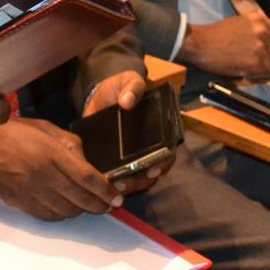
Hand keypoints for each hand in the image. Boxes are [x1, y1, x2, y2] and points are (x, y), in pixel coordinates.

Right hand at [0, 118, 122, 219]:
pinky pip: (50, 217)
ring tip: (90, 205)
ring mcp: (31, 193)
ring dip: (82, 210)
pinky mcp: (22, 204)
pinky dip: (63, 215)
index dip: (106, 190)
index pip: (87, 178)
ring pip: (67, 211)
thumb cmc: (12, 132)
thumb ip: (69, 144)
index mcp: (51, 154)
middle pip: (81, 200)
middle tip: (110, 204)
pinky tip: (68, 208)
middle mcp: (43, 176)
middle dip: (100, 205)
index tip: (117, 196)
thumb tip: (86, 163)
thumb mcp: (45, 128)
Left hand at [83, 70, 174, 194]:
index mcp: (160, 131)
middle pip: (151, 171)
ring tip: (114, 187)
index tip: (152, 169)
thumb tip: (128, 100)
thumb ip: (131, 86)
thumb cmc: (121, 88)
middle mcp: (150, 148)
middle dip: (141, 180)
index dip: (163, 163)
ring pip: (136, 178)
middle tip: (126, 183)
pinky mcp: (116, 160)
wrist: (101, 94)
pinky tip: (103, 185)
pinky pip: (118, 176)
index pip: (168, 152)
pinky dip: (113, 183)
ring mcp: (133, 157)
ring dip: (128, 186)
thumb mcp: (128, 81)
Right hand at [179, 10, 269, 77]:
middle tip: (264, 70)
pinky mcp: (253, 61)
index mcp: (261, 20)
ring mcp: (259, 46)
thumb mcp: (243, 24)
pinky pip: (263, 74)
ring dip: (265, 73)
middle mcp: (263, 31)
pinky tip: (246, 74)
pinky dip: (257, 78)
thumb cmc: (218, 35)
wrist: (199, 43)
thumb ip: (261, 32)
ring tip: (252, 72)